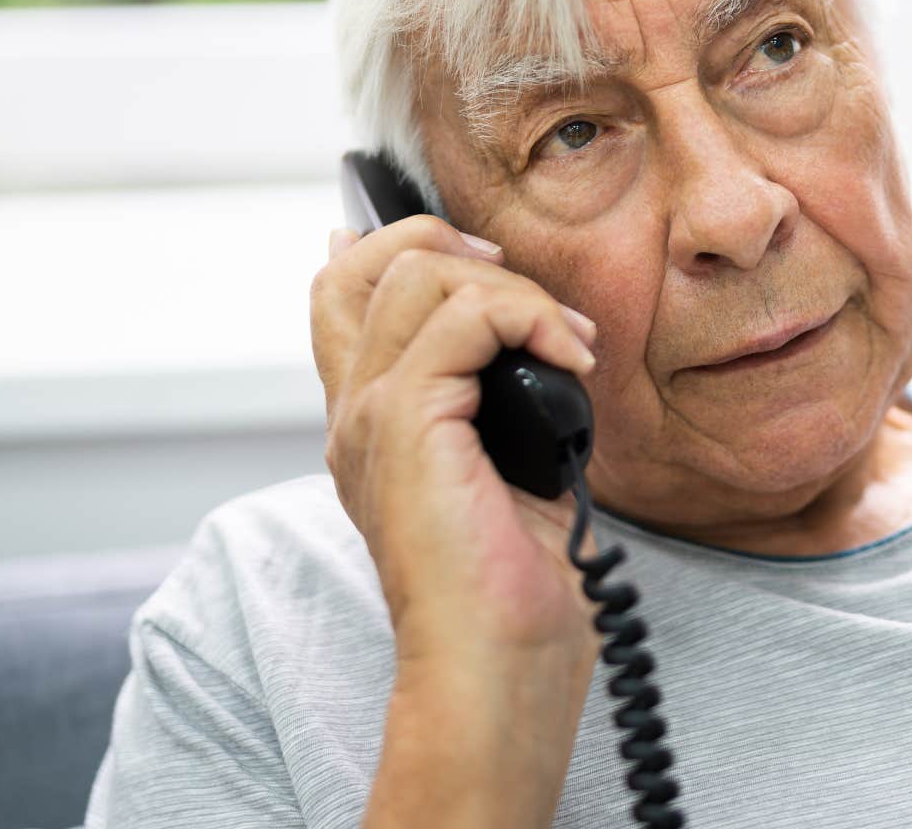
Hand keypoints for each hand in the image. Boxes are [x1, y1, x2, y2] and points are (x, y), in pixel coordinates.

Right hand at [309, 215, 601, 670]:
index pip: (339, 292)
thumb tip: (545, 342)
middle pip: (366, 261)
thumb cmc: (517, 595)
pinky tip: (571, 358)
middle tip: (536, 301)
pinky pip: (464, 315)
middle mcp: (354, 414)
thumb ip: (505, 400)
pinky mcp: (404, 423)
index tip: (484, 253)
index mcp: (370, 425)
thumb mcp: (513, 470)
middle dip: (459, 245)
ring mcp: (369, 416)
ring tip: (567, 341)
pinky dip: (531, 316)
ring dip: (511, 287)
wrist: (497, 669)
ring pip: (416, 271)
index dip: (396, 242)